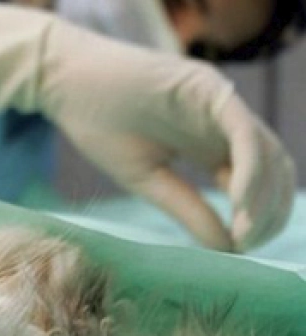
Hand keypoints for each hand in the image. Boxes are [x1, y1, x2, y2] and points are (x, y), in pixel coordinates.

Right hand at [0, 0, 295, 250]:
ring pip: (267, 151)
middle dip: (270, 211)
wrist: (66, 84)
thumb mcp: (147, 179)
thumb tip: (228, 248)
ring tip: (245, 231)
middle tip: (249, 244)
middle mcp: (223, 122)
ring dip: (265, 195)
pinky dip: (250, 169)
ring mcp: (218, 103)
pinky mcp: (207, 89)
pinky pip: (243, 132)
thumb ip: (188, 209)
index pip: (255, 182)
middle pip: (272, 168)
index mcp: (209, 143)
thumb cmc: (99, 127)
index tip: (241, 249)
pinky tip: (238, 202)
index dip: (259, 217)